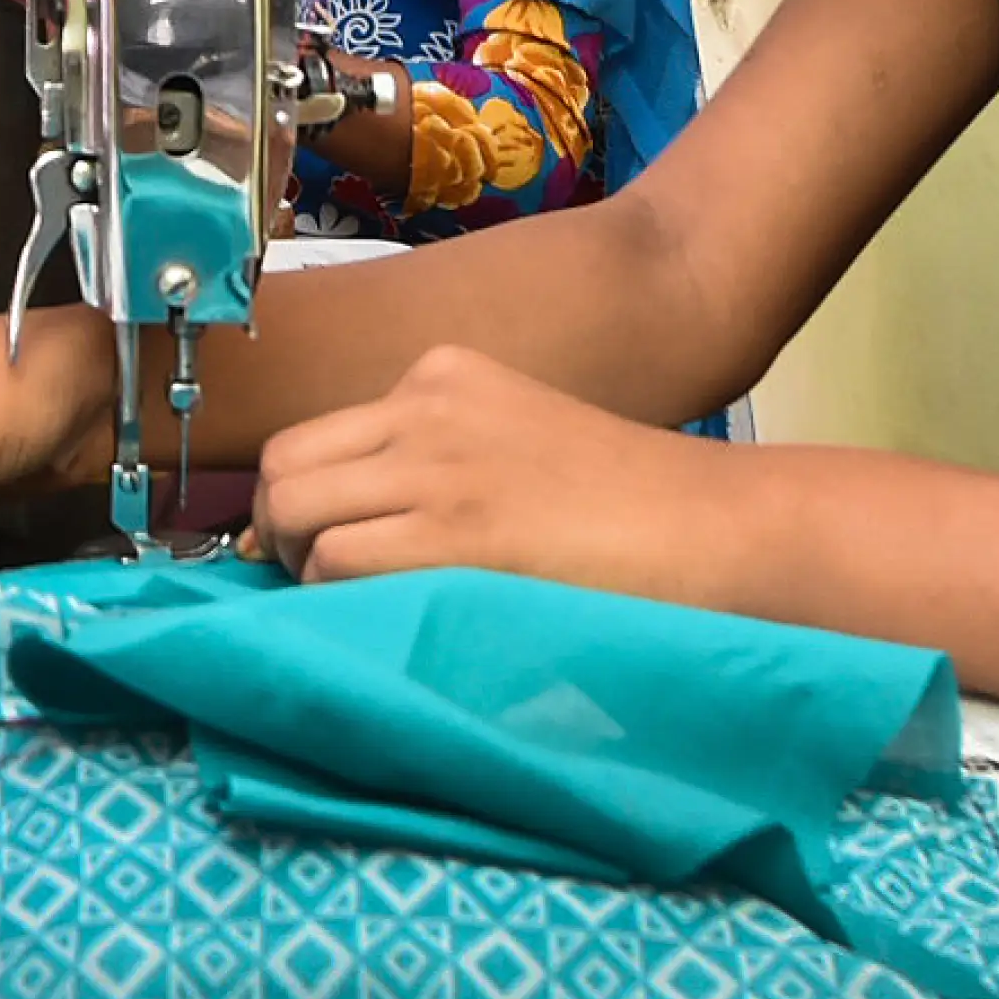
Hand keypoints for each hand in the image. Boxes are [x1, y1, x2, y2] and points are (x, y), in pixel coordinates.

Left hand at [251, 342, 759, 599]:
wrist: (718, 525)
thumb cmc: (629, 508)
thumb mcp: (515, 446)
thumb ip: (433, 466)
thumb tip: (324, 535)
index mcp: (440, 375)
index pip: (314, 436)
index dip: (299, 503)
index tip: (312, 552)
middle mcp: (425, 404)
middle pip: (283, 468)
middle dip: (281, 535)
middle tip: (317, 589)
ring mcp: (436, 462)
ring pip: (296, 516)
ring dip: (304, 575)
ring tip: (354, 612)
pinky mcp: (456, 530)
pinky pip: (339, 564)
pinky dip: (338, 604)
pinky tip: (389, 623)